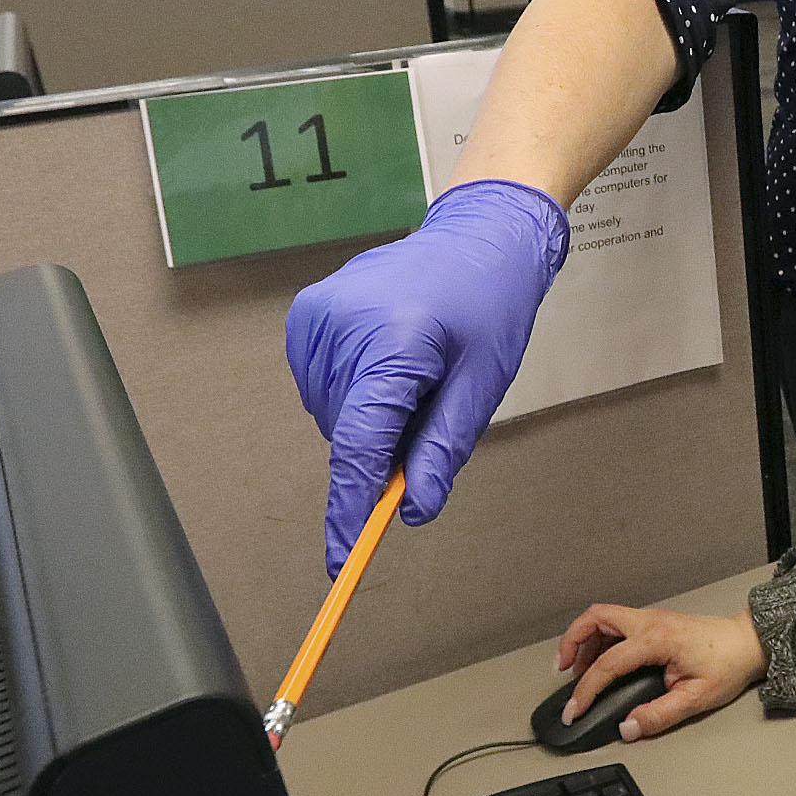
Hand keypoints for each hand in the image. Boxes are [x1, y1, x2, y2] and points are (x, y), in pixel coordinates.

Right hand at [286, 179, 569, 572]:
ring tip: (417, 373)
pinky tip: (391, 361)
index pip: (358, 445)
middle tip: (432, 407)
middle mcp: (340, 326)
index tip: (341, 560)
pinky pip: (323, 388)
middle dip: (384, 447)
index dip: (350, 508)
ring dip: (370, 418)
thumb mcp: (483, 382)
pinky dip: (354, 394)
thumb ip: (442, 447)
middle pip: (347, 434)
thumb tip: (411, 508)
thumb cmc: (489, 303)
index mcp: (390, 341)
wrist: (476, 235)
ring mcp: (315, 318)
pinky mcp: (305, 317)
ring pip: (333, 416)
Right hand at [553, 605, 765, 738]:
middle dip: (571, 642)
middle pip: (595, 618)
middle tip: (561, 670)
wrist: (749, 643)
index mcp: (657, 639)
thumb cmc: (729, 664)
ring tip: (576, 668)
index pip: (607, 664)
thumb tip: (628, 727)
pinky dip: (600, 637)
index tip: (574, 710)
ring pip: (603, 616)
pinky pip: (617, 622)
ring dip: (584, 638)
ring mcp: (651, 619)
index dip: (585, 691)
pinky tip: (600, 659)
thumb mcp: (696, 698)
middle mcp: (649, 622)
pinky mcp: (654, 622)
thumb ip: (658, 715)